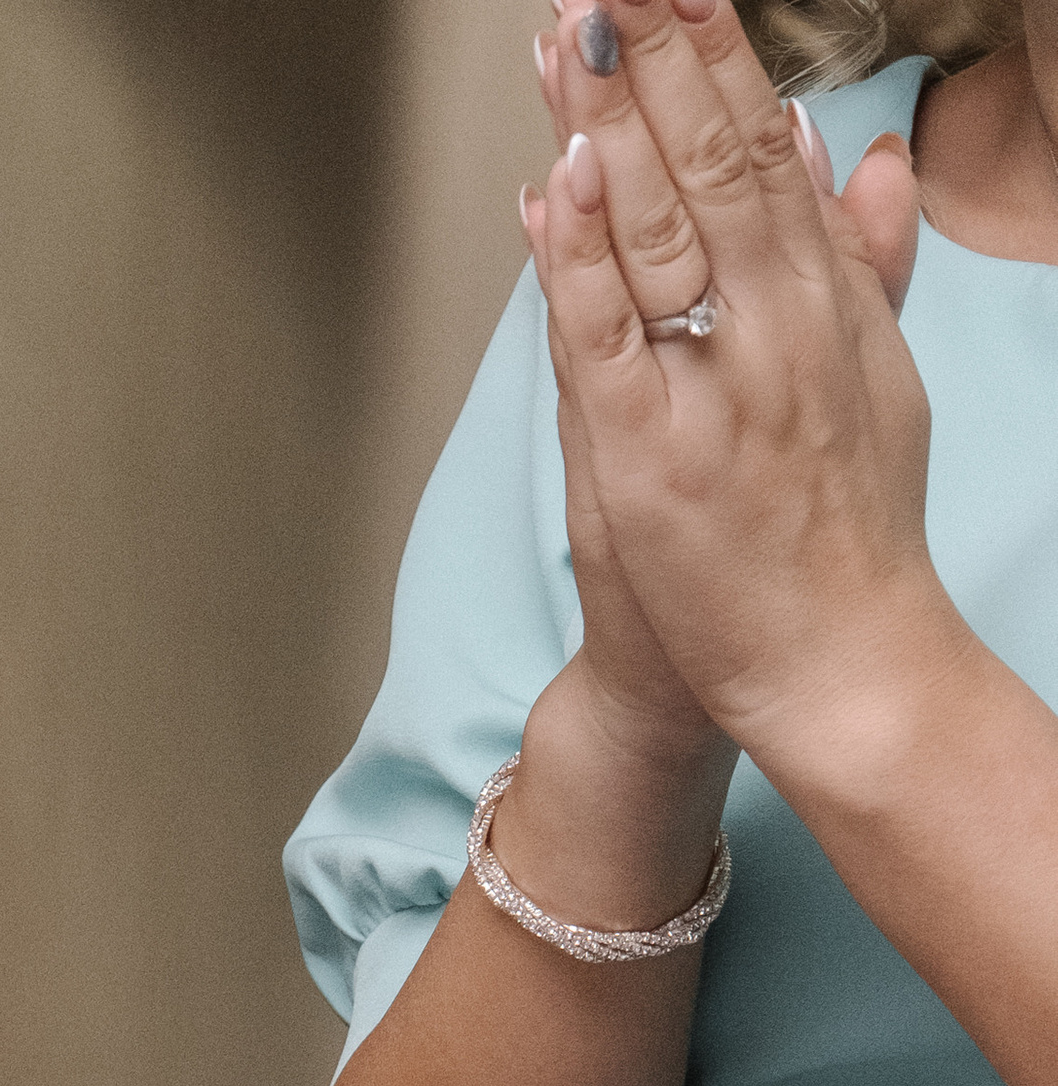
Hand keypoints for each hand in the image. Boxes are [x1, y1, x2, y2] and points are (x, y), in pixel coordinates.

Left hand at [525, 0, 940, 762]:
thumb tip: (856, 156)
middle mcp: (777, 330)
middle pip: (714, 164)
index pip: (766, 149)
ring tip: (579, 31)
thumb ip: (861, 263)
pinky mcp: (648, 458)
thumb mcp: (878, 378)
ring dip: (613, 126)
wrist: (839, 666)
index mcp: (822, 304)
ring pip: (657, 231)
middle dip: (667, 58)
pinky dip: (583, 259)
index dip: (721, 57)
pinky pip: (607, 340)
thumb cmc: (839, 533)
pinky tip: (564, 181)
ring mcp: (714, 391)